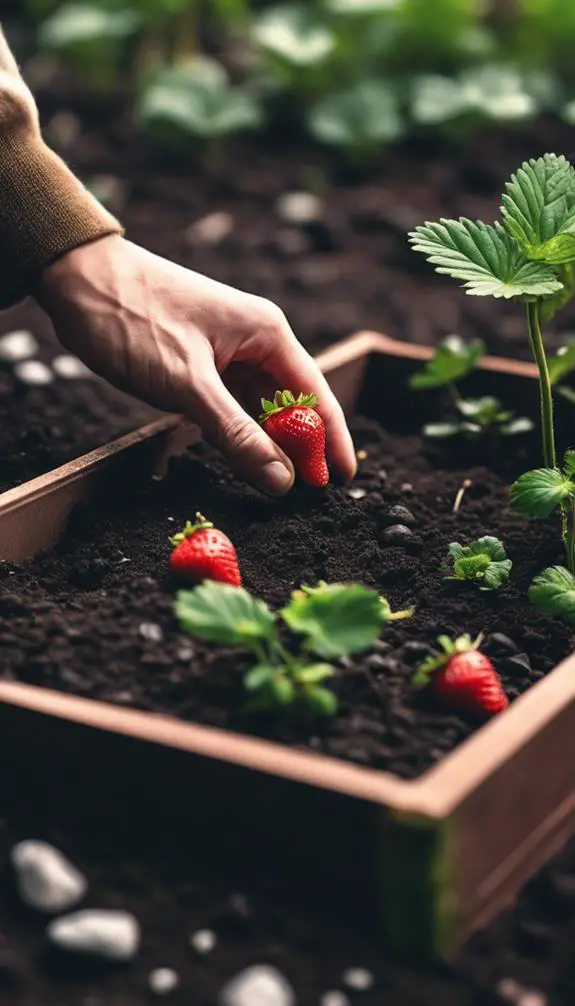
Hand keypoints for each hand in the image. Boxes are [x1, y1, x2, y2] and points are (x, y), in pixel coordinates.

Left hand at [36, 235, 355, 495]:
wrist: (76, 279)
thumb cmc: (135, 319)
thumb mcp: (188, 385)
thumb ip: (237, 434)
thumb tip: (283, 480)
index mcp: (266, 334)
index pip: (315, 394)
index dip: (331, 439)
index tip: (341, 480)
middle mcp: (255, 341)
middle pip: (291, 403)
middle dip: (302, 446)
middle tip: (309, 494)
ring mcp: (226, 352)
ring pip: (258, 407)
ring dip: (267, 442)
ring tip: (279, 484)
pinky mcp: (198, 364)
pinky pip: (229, 405)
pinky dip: (237, 432)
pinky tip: (242, 459)